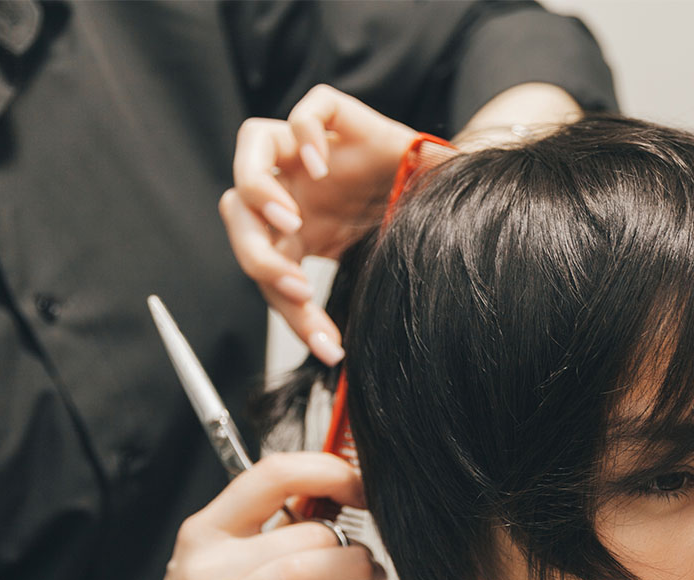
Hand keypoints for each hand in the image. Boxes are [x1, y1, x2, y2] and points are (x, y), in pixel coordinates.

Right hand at [120, 453, 385, 579]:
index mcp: (206, 533)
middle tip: (369, 562)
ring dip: (351, 574)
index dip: (329, 472)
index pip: (272, 475)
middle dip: (354, 545)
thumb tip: (338, 499)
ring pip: (302, 572)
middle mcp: (203, 568)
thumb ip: (273, 534)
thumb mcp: (221, 568)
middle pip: (303, 532)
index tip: (361, 489)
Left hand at [219, 85, 418, 364]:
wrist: (456, 198)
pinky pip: (306, 110)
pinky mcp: (341, 118)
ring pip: (251, 144)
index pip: (265, 266)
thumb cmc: (416, 237)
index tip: (328, 343)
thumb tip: (334, 355)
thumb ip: (344, 306)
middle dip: (257, 253)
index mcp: (296, 229)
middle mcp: (296, 186)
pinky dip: (305, 134)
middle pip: (237, 207)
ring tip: (291, 220)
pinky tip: (324, 168)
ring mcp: (313, 149)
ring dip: (258, 188)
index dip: (287, 310)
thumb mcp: (372, 274)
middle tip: (298, 284)